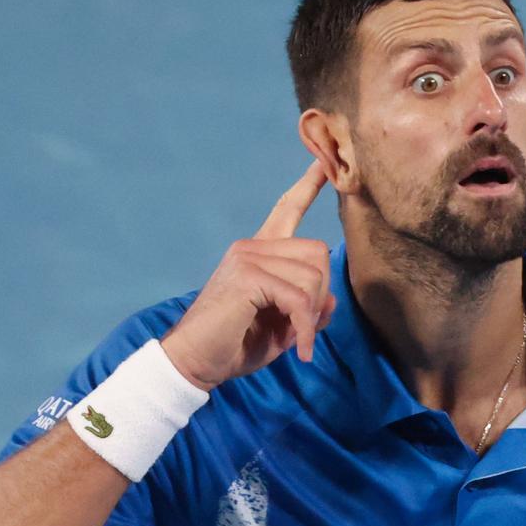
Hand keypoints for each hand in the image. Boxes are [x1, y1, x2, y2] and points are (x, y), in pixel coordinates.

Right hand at [160, 160, 335, 390]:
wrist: (194, 363)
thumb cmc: (235, 345)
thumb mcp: (282, 327)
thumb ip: (307, 309)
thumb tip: (331, 299)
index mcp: (259, 252)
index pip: (286, 209)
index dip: (307, 185)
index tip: (322, 163)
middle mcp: (252, 247)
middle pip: (318, 252)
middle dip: (321, 293)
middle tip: (305, 326)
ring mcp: (248, 257)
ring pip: (312, 276)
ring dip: (311, 314)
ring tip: (297, 339)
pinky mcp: (248, 276)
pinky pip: (299, 298)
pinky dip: (304, 327)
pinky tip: (298, 349)